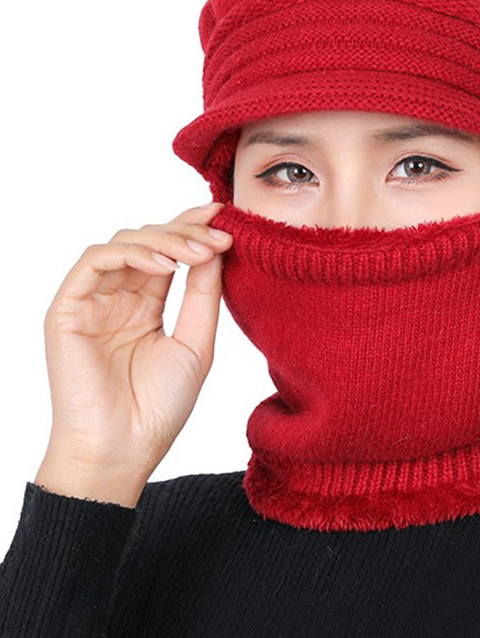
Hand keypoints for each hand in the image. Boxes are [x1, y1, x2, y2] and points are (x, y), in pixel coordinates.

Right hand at [37, 201, 231, 491]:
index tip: (225, 217)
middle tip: (219, 235)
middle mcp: (118, 297)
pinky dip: (132, 254)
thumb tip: (217, 248)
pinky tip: (166, 264)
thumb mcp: (196, 343)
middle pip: (149, 241)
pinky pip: (95, 262)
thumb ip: (204, 295)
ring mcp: (92, 301)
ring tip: (198, 253)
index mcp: (146, 305)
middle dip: (186, 232)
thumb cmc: (159, 406)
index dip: (193, 230)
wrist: (124, 450)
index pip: (169, 253)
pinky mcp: (68, 309)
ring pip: (124, 243)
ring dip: (164, 240)